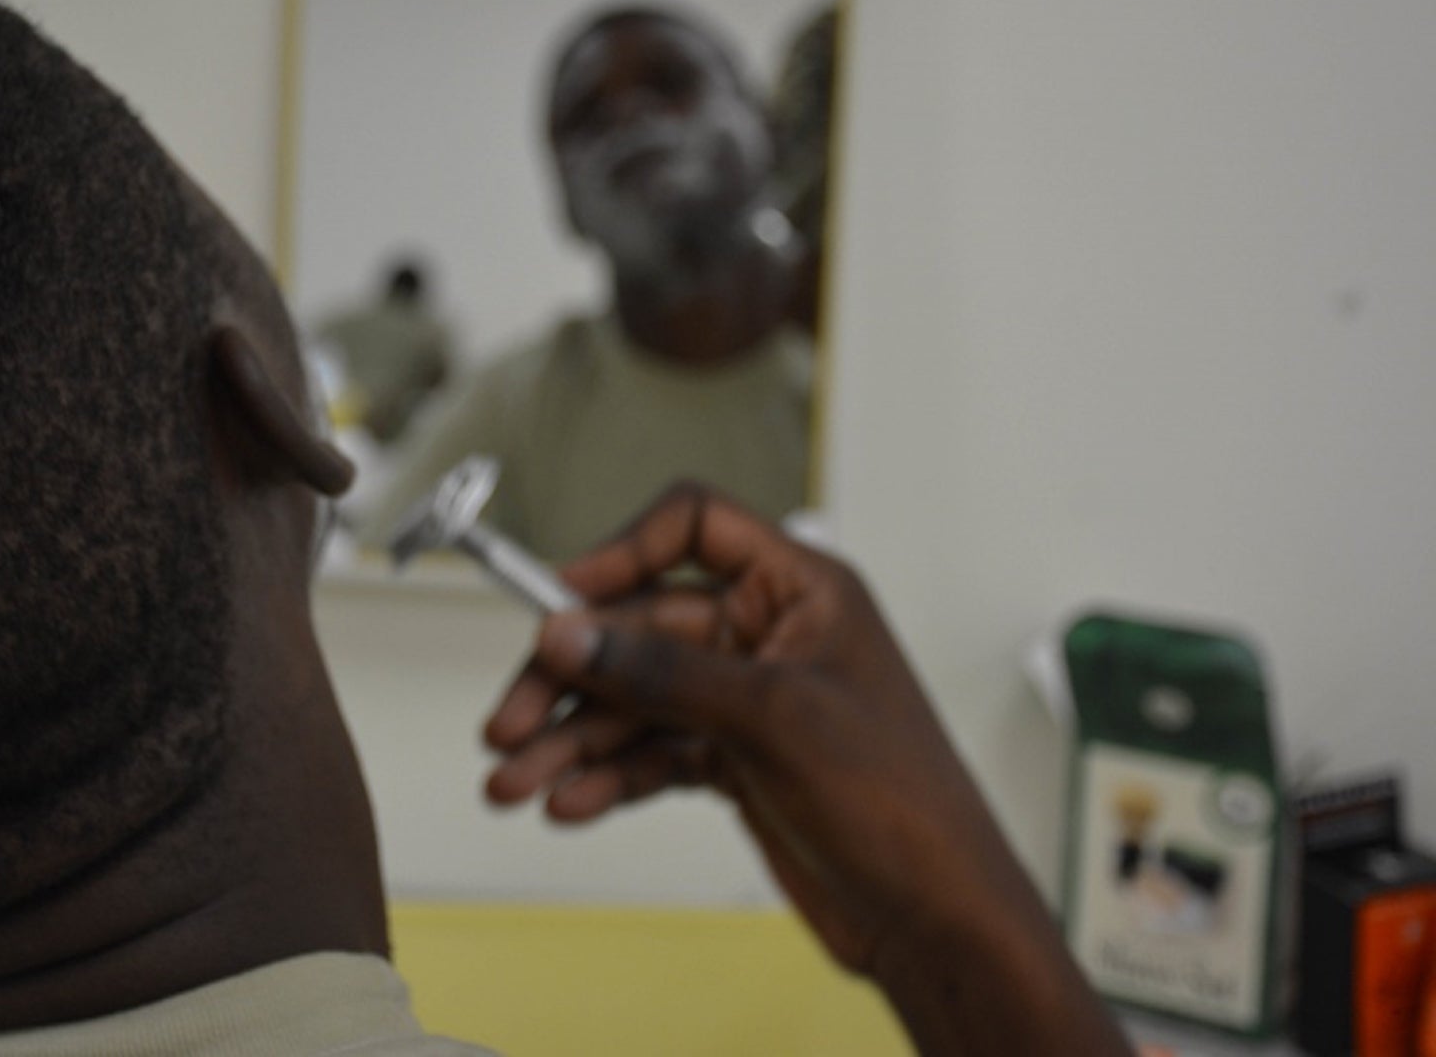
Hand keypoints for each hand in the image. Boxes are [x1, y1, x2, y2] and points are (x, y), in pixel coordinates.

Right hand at [483, 485, 1128, 1053]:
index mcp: (801, 589)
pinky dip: (606, 776)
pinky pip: (650, 752)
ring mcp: (747, 701)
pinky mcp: (734, 762)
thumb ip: (664, 671)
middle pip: (639, 626)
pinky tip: (569, 802)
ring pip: (634, 700)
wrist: (935, 917)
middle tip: (508, 724)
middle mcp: (768, 634)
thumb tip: (571, 634)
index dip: (618, 552)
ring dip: (571, 740)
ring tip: (515, 784)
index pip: (694, 527)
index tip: (555, 602)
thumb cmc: (899, 802)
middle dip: (569, 678)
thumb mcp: (772, 720)